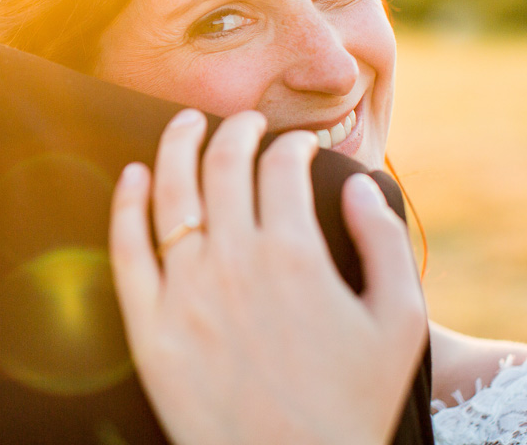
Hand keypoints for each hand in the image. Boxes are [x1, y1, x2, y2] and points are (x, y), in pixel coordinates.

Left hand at [110, 109, 427, 444]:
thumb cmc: (353, 404)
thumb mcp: (400, 323)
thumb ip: (384, 242)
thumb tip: (360, 181)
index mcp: (296, 256)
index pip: (282, 168)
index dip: (291, 144)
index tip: (297, 145)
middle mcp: (235, 262)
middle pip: (224, 166)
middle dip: (237, 130)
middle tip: (245, 122)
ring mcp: (186, 293)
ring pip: (170, 193)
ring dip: (177, 145)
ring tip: (185, 123)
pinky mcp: (150, 326)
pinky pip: (127, 249)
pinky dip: (127, 203)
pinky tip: (134, 176)